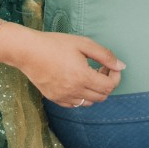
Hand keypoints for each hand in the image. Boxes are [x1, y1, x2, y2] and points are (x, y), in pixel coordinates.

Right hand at [0, 25, 124, 107]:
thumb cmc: (55, 44)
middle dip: (107, 83)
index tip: (110, 65)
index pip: (109, 86)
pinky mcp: (54, 98)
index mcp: (82, 77)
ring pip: (89, 102)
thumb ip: (105, 55)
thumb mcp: (83, 44)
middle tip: (101, 68)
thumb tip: (121, 66)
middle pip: (102, 96)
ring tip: (89, 74)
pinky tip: (77, 81)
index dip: (115, 76)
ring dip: (95, 91)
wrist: (27, 51)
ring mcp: (62, 97)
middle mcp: (73, 91)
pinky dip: (81, 96)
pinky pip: (74, 104)